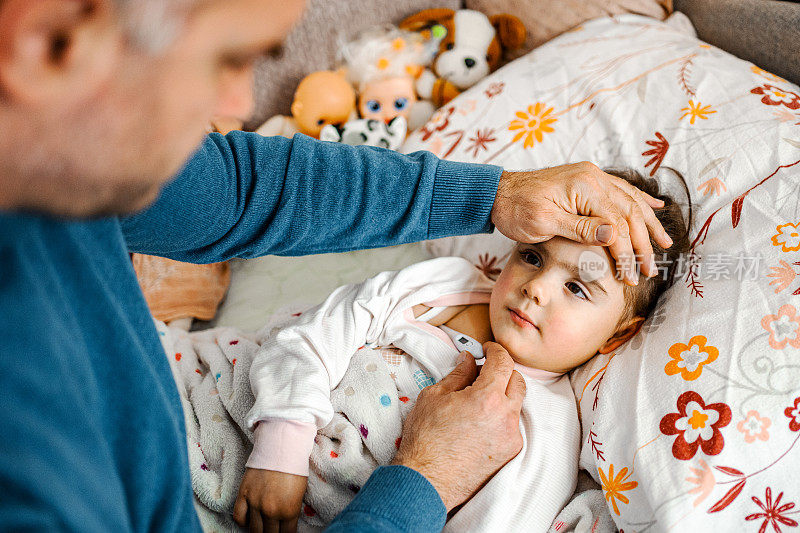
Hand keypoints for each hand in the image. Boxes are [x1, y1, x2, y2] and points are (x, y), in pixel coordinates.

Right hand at [233, 468, 306, 532]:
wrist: (282, 445)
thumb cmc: (295, 468)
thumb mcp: (300, 494)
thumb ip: (292, 512)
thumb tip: (286, 526)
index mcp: (289, 511)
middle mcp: (271, 510)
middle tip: (274, 531)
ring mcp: (255, 503)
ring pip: (254, 530)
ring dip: (259, 532)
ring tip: (262, 529)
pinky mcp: (244, 493)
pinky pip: (239, 517)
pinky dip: (243, 522)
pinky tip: (249, 520)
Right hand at [391, 343, 525, 510]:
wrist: (426, 481)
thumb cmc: (425, 439)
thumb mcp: (434, 396)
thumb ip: (458, 374)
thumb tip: (469, 360)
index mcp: (486, 398)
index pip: (503, 362)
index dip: (496, 350)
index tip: (487, 349)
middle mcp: (506, 416)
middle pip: (518, 380)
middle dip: (503, 370)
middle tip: (483, 371)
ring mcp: (511, 436)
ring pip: (516, 403)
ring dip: (503, 394)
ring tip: (478, 399)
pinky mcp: (510, 452)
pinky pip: (512, 424)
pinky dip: (501, 416)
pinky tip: (480, 421)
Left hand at [491, 162, 673, 284]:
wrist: (498, 192)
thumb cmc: (517, 209)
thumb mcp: (545, 223)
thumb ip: (581, 229)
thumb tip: (615, 236)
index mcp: (585, 187)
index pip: (617, 224)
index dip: (626, 252)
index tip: (632, 275)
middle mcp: (593, 178)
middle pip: (629, 213)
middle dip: (642, 244)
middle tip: (651, 270)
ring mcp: (592, 177)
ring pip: (630, 202)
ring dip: (649, 223)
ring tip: (665, 243)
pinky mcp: (587, 180)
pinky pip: (620, 191)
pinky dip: (639, 201)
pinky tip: (655, 207)